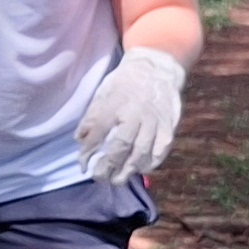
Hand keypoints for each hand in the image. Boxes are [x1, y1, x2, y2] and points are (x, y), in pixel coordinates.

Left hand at [75, 52, 186, 183]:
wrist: (157, 68)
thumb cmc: (125, 83)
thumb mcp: (103, 92)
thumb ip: (92, 117)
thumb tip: (80, 140)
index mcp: (116, 102)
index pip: (99, 131)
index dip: (88, 151)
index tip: (82, 165)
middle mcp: (136, 113)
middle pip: (122, 145)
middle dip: (109, 166)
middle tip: (99, 177)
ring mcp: (155, 120)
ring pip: (142, 151)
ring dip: (128, 170)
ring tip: (117, 180)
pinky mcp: (169, 125)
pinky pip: (161, 150)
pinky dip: (151, 163)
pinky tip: (140, 169)